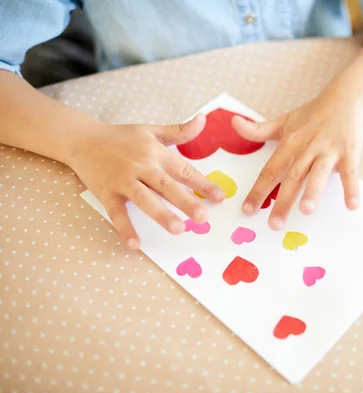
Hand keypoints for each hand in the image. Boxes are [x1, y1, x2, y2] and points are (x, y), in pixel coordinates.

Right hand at [68, 115, 224, 248]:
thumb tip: (203, 119)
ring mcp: (123, 180)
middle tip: (203, 218)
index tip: (220, 198)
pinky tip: (135, 244)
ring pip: (144, 199)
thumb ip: (179, 131)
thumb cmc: (121, 137)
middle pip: (167, 186)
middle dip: (186, 201)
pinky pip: (116, 213)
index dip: (203, 184)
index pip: (184, 170)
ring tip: (178, 229)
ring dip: (160, 214)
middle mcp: (142, 167)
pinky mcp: (106, 192)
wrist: (83, 139)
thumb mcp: (152, 131)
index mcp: (156, 153)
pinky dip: (125, 228)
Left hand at [232, 89, 362, 229]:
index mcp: (290, 144)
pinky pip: (350, 172)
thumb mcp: (284, 121)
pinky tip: (352, 206)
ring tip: (307, 211)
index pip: (270, 170)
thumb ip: (259, 129)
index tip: (247, 210)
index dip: (258, 191)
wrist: (346, 96)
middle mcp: (307, 149)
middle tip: (274, 225)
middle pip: (292, 177)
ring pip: (318, 173)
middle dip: (283, 201)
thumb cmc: (313, 114)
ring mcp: (328, 150)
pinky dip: (351, 188)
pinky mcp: (350, 151)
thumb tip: (233, 122)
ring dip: (313, 191)